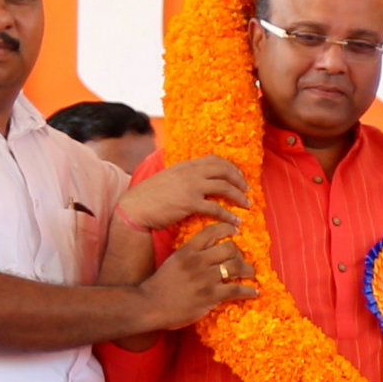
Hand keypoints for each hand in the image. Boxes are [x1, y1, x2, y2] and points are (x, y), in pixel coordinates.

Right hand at [119, 154, 250, 232]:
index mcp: (186, 165)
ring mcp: (191, 186)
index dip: (230, 167)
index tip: (238, 175)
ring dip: (239, 197)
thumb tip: (197, 179)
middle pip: (224, 170)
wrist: (135, 207)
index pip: (214, 159)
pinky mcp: (190, 203)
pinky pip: (216, 208)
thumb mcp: (168, 178)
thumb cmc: (149, 196)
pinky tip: (235, 222)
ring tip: (246, 205)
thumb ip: (184, 176)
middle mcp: (191, 172)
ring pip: (224, 187)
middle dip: (239, 180)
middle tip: (247, 189)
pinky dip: (228, 215)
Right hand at [139, 235, 265, 329]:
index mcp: (188, 250)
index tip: (236, 231)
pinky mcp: (210, 296)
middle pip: (230, 247)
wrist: (148, 305)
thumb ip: (189, 255)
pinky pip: (236, 289)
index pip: (212, 231)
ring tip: (250, 275)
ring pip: (236, 266)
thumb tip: (205, 253)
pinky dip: (249, 291)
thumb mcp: (173, 262)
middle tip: (242, 261)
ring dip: (248, 271)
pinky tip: (254, 293)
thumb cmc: (159, 286)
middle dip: (240, 254)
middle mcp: (198, 261)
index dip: (228, 228)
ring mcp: (205, 278)